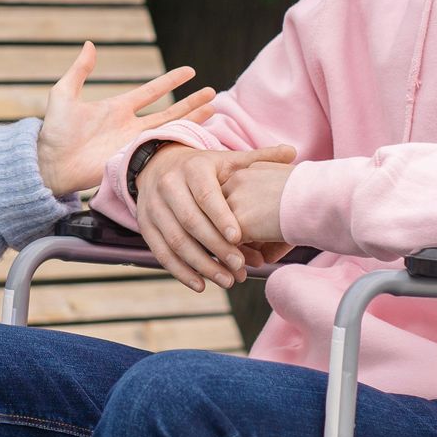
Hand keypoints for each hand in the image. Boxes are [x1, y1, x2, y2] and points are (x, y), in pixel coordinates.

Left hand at [34, 43, 216, 196]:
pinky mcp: (133, 160)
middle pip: (169, 111)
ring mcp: (134, 143)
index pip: (151, 92)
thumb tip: (90, 44)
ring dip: (192, 119)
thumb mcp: (64, 95)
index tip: (190, 71)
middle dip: (191, 101)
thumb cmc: (54, 133)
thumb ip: (79, 71)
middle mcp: (131, 125)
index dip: (171, 81)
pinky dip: (179, 143)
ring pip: (171, 129)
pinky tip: (197, 137)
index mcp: (118, 108)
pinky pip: (161, 150)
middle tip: (213, 92)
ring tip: (214, 109)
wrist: (50, 165)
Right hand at [136, 144, 295, 291]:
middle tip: (239, 267)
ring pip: (175, 240)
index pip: (205, 194)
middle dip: (215, 247)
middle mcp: (169, 185)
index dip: (220, 217)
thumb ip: (258, 159)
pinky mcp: (145, 225)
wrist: (159, 166)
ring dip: (201, 265)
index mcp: (192, 168)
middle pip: (190, 221)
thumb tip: (292, 151)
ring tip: (227, 281)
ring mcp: (153, 207)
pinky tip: (201, 285)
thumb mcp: (227, 160)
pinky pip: (161, 252)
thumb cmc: (203, 169)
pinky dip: (180, 271)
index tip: (239, 237)